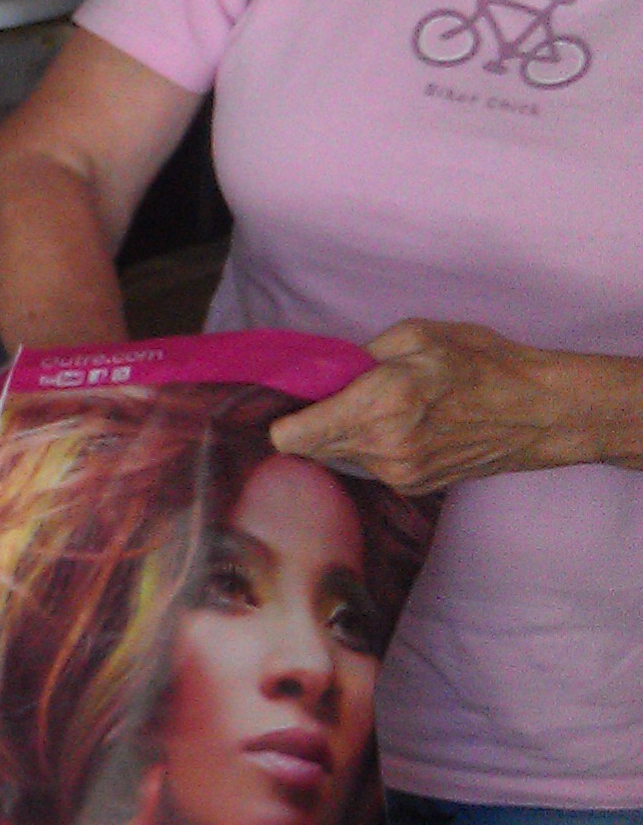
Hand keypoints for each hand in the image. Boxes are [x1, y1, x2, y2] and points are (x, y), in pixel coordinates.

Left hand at [267, 320, 621, 494]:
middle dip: (311, 422)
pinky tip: (403, 427)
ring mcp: (398, 474)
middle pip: (309, 448)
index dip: (282, 419)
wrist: (542, 412)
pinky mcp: (413, 487)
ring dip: (345, 434)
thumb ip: (360, 356)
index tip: (287, 402)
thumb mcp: (419, 336)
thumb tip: (322, 373)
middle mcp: (382, 447)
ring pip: (340, 457)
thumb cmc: (485, 364)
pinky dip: (372, 447)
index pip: (292, 436)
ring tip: (380, 407)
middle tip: (332, 396)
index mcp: (378, 404)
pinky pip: (369, 466)